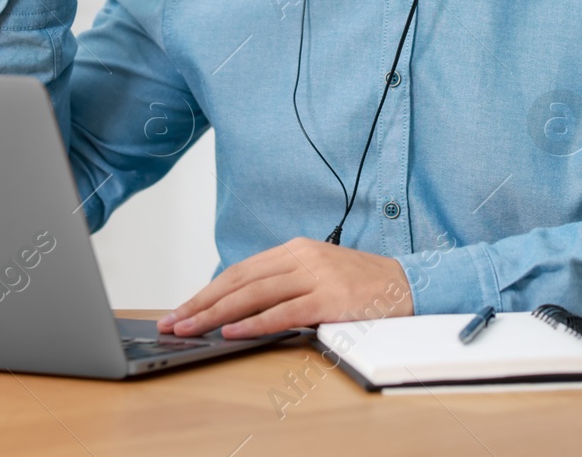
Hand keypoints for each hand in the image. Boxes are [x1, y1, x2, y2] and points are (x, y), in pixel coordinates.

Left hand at [158, 237, 413, 338]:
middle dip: (201, 303)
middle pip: (239, 280)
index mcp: (295, 250)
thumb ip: (284, 282)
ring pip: (254, 294)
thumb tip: (239, 305)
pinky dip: (254, 323)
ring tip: (191, 328)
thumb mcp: (318, 273)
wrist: (408, 284)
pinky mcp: (329, 298)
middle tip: (173, 321)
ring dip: (216, 314)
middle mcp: (301, 257)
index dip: (206, 291)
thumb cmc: (360, 285)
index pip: (239, 271)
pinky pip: (284, 312)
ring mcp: (315, 276)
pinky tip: (232, 331)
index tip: (181, 309)